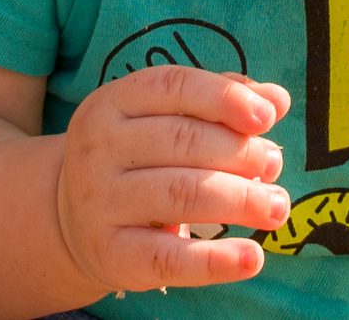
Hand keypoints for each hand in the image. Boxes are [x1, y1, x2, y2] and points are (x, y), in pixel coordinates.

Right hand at [54, 66, 293, 294]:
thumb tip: (276, 99)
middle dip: (240, 152)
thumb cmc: (139, 158)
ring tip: (277, 206)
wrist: (72, 221)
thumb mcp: (166, 118)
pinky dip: (216, 261)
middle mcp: (99, 148)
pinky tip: (253, 257)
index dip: (224, 98)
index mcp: (113, 102)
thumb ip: (221, 102)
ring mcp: (100, 203)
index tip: (268, 117)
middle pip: (182, 140)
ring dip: (240, 199)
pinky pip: (169, 258)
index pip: (173, 86)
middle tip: (274, 164)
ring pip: (181, 194)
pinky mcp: (111, 254)